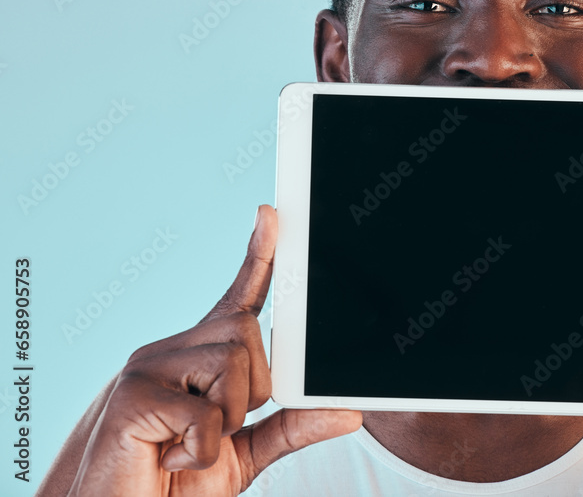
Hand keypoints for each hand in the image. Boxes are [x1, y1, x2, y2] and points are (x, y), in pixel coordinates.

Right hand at [66, 205, 361, 496]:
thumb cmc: (173, 485)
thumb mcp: (243, 454)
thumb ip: (291, 428)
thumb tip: (350, 411)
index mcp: (196, 357)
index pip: (237, 299)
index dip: (259, 255)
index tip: (271, 215)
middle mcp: (168, 350)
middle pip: (246, 334)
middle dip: (252, 391)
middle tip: (216, 431)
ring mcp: (144, 369)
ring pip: (231, 365)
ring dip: (227, 420)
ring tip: (187, 445)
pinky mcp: (130, 398)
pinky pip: (205, 415)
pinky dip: (202, 451)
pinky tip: (172, 459)